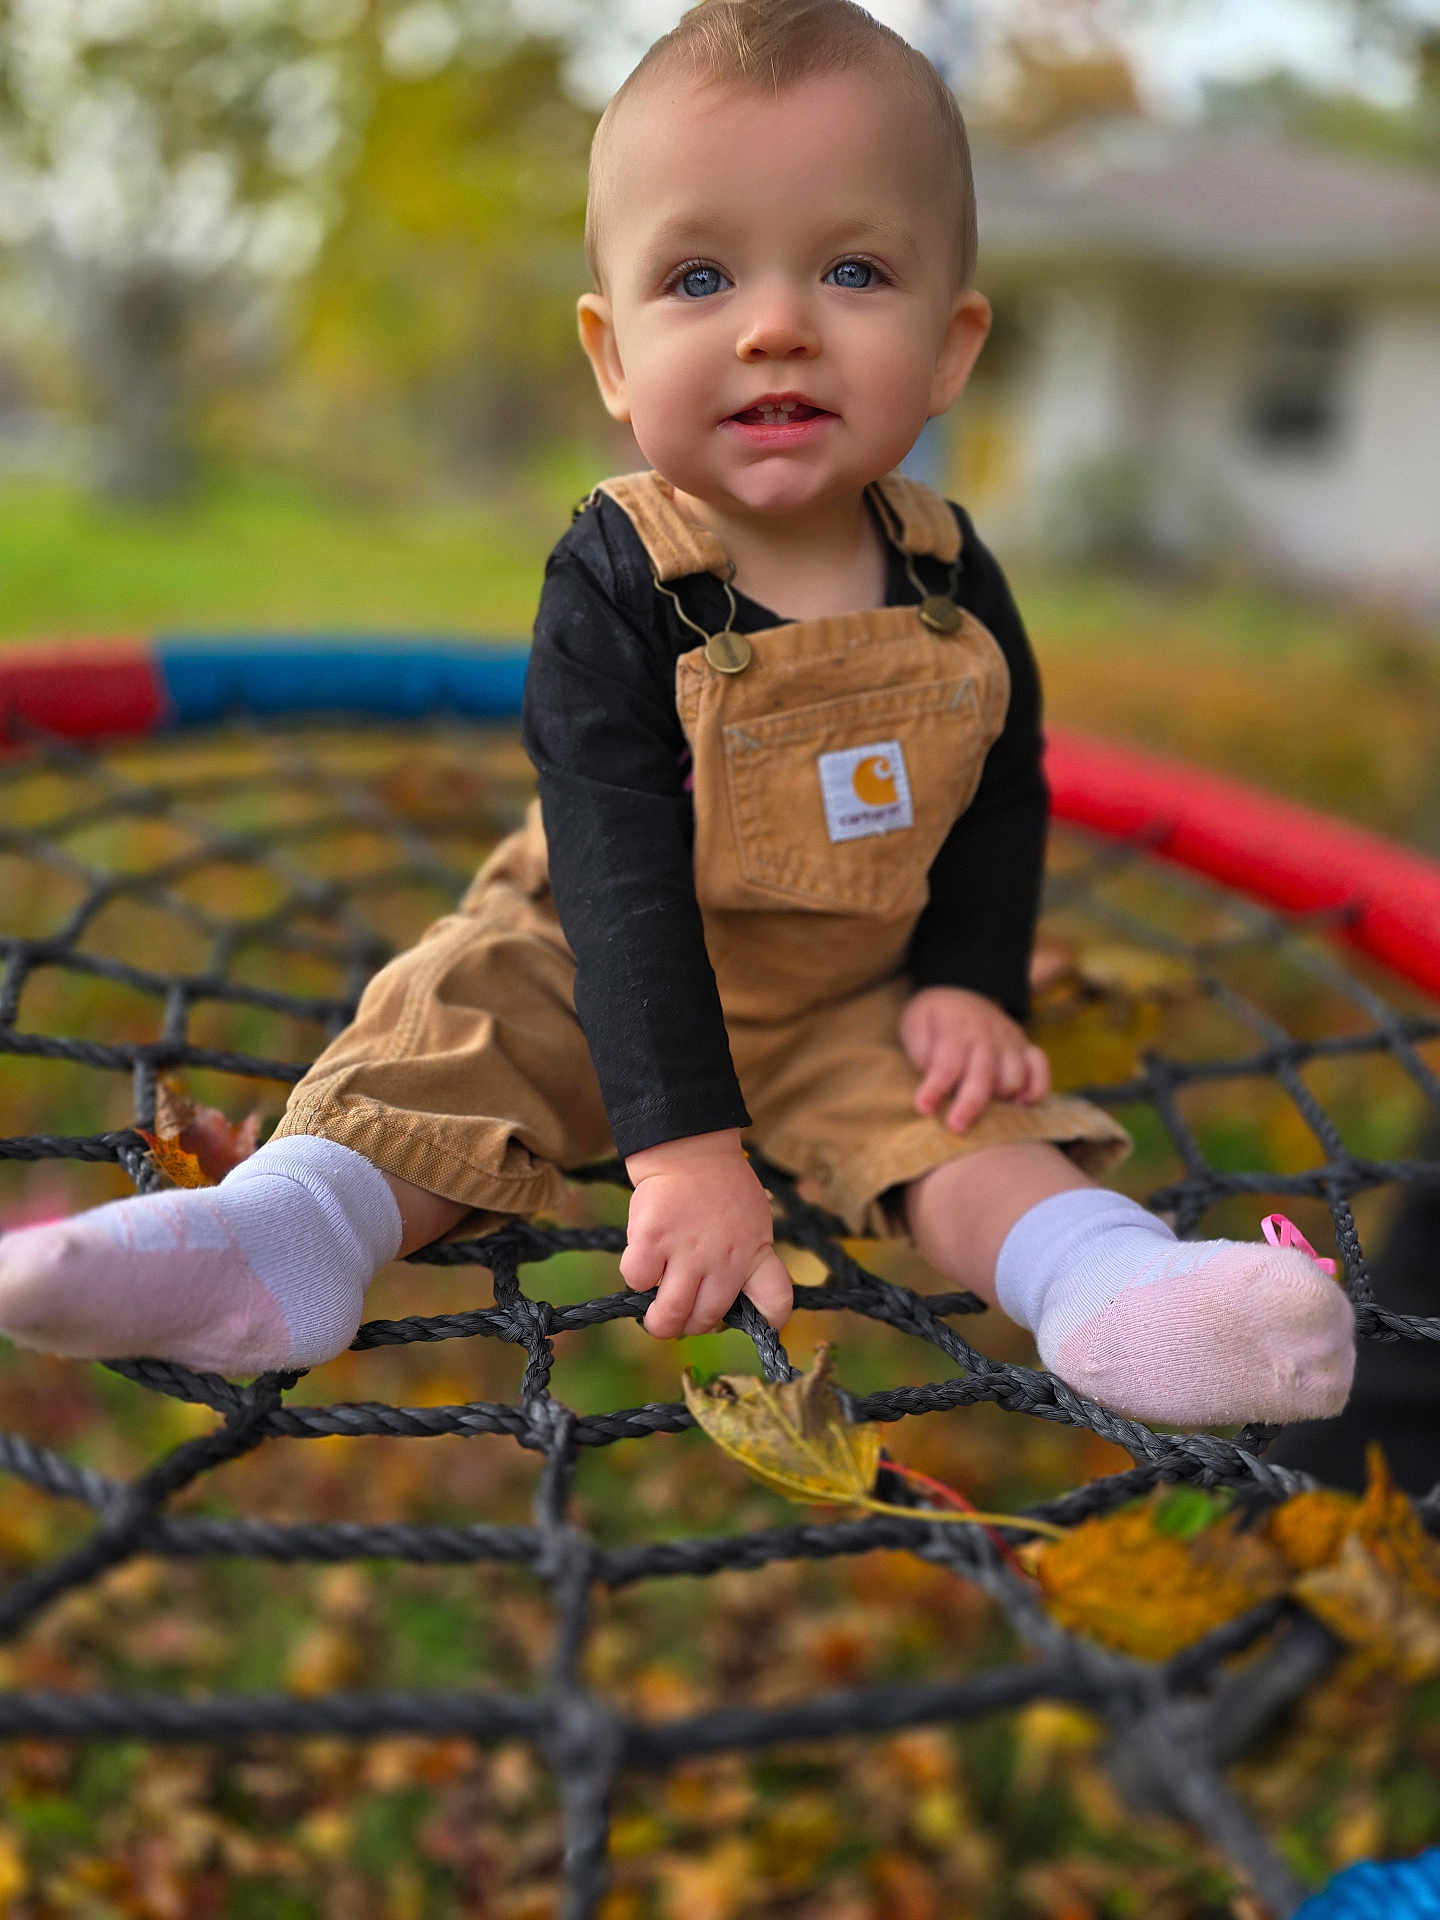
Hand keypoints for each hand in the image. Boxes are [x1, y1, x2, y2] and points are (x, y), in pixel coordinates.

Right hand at [622, 1129, 792, 1338]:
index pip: (776, 1303)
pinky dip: (637, 1279)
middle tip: (681, 1316)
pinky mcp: (652, 1240)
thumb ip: (748, 1261)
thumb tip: (728, 1302)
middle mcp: (724, 1260)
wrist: (691, 1149)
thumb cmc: (722, 1189)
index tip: (752, 1322)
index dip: (768, 1321)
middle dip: (690, 1326)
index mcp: (755, 1255)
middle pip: (707, 1320)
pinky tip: (645, 1264)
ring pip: (668, 1315)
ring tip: (655, 1315)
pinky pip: (637, 1280)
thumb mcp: (754, 1224)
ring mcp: (686, 1251)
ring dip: (659, 1321)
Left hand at [899, 986, 1050, 1134]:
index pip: (947, 1062)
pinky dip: (1036, 1090)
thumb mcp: (916, 1026)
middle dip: (970, 1103)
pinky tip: (1020, 1104)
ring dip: (1002, 1099)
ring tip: (985, 1115)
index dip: (936, 1087)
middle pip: (984, 1075)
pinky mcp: (1025, 1047)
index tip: (924, 1108)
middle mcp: (987, 1037)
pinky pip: (1041, 1069)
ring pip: (1015, 1077)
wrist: (959, 991)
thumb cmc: (933, 1019)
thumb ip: (922, 1054)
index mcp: (955, 1030)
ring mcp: (1010, 1041)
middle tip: (956, 1127)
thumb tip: (932, 1080)